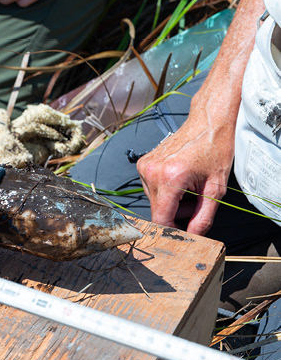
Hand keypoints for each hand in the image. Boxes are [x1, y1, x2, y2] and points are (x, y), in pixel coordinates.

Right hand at [136, 116, 234, 235]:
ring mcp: (144, 167)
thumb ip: (204, 217)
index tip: (184, 233)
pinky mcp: (143, 164)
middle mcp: (152, 172)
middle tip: (197, 201)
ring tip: (190, 188)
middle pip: (157, 211)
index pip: (161, 219)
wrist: (208, 123)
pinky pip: (151, 188)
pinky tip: (180, 180)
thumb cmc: (215, 149)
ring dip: (172, 202)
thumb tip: (193, 235)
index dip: (173, 231)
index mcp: (170, 178)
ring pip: (154, 201)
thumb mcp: (216, 189)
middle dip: (176, 214)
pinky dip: (166, 190)